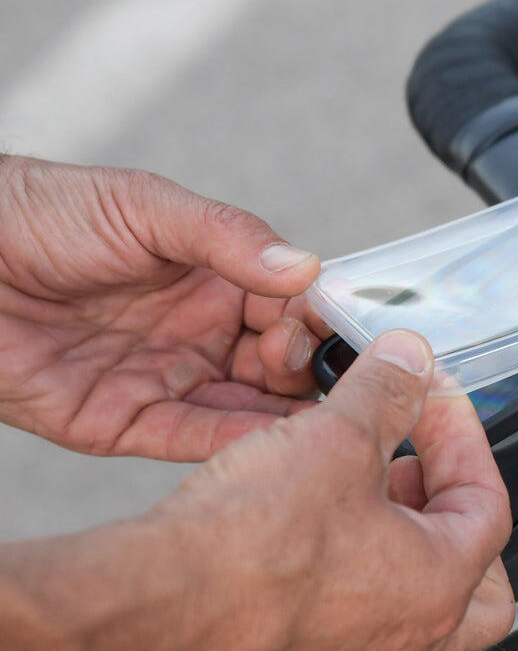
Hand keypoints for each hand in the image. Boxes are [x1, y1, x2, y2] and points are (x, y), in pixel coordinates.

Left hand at [0, 155, 325, 461]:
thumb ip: (228, 237)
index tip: (338, 325)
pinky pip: (189, 437)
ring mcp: (166, 378)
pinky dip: (233, 442)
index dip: (314, 317)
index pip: (288, 305)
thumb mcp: (147, 207)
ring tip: (315, 417)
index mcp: (215, 278)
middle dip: (302, 366)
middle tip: (302, 361)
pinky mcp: (123, 421)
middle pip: (277, 363)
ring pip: (244, 407)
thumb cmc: (44, 214)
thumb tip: (306, 266)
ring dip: (282, 413)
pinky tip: (271, 443)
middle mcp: (200, 333)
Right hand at [139, 330, 513, 650]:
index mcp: (440, 586)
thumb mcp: (336, 436)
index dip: (461, 433)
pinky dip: (348, 570)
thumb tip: (410, 363)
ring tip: (356, 483)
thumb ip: (388, 391)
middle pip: (474, 575)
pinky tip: (307, 529)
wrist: (151, 609)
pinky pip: (351, 618)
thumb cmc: (248, 545)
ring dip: (398, 535)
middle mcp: (407, 641)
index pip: (486, 501)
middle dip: (450, 508)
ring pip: (410, 598)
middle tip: (416, 464)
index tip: (430, 397)